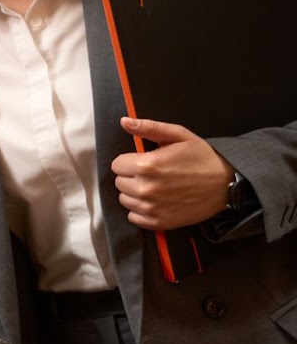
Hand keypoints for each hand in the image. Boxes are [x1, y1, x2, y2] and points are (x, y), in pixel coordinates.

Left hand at [110, 117, 234, 230]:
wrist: (227, 183)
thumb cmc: (203, 157)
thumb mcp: (179, 135)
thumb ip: (149, 128)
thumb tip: (125, 121)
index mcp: (146, 165)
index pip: (116, 165)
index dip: (129, 161)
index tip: (143, 161)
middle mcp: (145, 188)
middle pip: (119, 182)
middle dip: (132, 176)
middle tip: (153, 173)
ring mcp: (150, 208)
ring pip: (125, 199)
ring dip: (135, 193)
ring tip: (156, 187)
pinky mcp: (157, 222)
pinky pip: (134, 217)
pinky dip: (141, 210)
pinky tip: (157, 201)